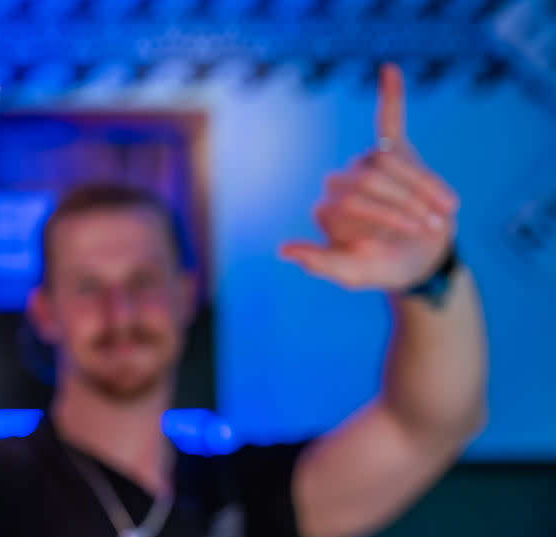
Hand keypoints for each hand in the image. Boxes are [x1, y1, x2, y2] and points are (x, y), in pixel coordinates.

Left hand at [280, 64, 458, 290]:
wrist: (418, 261)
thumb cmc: (382, 269)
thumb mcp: (352, 275)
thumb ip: (320, 263)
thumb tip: (282, 250)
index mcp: (327, 208)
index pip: (355, 200)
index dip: (391, 216)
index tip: (417, 236)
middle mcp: (341, 181)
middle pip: (374, 180)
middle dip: (408, 203)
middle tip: (433, 228)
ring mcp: (366, 165)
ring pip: (392, 162)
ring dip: (423, 185)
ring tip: (445, 212)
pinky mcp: (394, 152)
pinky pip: (388, 120)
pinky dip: (391, 94)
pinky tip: (389, 70)